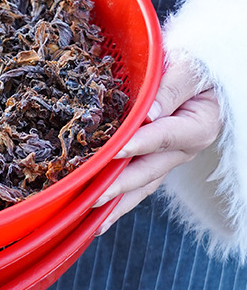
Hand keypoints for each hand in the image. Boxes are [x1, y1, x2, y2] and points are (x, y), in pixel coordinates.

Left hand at [93, 55, 221, 235]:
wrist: (197, 73)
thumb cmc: (193, 65)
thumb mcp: (188, 67)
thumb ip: (171, 88)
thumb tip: (148, 113)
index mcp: (198, 125)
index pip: (164, 136)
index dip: (140, 143)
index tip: (115, 150)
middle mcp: (184, 149)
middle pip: (149, 171)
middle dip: (120, 186)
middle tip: (92, 198)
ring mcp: (169, 160)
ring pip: (141, 186)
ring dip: (117, 205)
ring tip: (92, 224)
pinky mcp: (155, 162)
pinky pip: (136, 184)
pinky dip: (117, 199)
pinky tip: (95, 215)